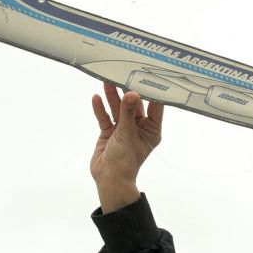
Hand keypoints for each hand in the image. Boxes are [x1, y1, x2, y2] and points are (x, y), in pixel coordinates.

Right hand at [91, 82, 163, 212]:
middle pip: (134, 105)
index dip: (152, 90)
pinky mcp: (109, 133)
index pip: (155, 106)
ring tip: (106, 80)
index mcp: (151, 129)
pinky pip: (105, 118)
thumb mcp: (127, 134)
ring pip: (118, 109)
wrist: (109, 180)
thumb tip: (131, 93)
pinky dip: (101, 109)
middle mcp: (139, 128)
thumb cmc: (125, 160)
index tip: (149, 74)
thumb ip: (128, 112)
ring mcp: (123, 130)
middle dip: (127, 90)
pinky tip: (96, 98)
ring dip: (112, 97)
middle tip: (122, 73)